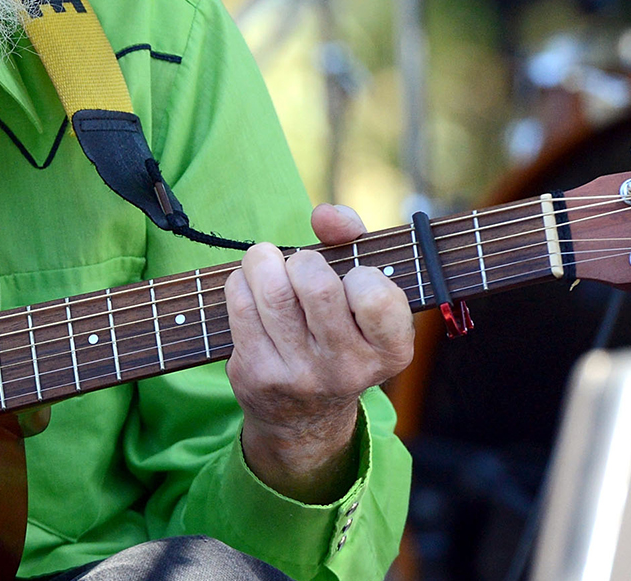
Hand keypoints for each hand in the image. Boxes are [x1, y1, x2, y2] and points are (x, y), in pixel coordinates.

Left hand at [224, 203, 412, 502]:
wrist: (304, 414)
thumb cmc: (338, 329)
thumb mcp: (362, 292)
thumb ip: (353, 239)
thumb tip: (325, 215)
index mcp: (390, 350)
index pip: (377, 297)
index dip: (361, 275)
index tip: (352, 279)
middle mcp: (348, 369)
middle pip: (316, 285)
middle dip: (302, 259)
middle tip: (299, 265)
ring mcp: (300, 375)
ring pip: (272, 291)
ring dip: (263, 262)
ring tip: (266, 262)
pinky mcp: (258, 375)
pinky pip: (241, 306)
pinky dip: (241, 282)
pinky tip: (249, 287)